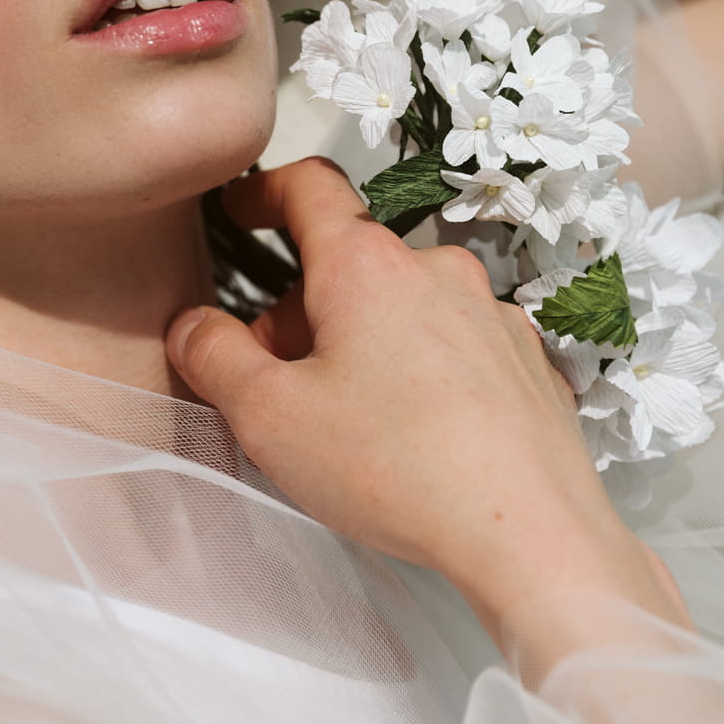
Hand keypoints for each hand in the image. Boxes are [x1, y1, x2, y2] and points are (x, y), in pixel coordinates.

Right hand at [165, 160, 689, 671]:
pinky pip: (454, 349)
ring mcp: (491, 315)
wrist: (530, 534)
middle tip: (275, 385)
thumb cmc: (400, 470)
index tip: (243, 211)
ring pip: (403, 309)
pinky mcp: (525, 363)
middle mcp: (436, 272)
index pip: (307, 188)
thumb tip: (194, 328)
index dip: (264, 193)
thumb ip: (214, 358)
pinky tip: (409, 442)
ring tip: (345, 425)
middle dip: (302, 313)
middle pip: (349, 265)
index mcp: (366, 266)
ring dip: (362, 345)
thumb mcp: (269, 417)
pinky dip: (419, 375)